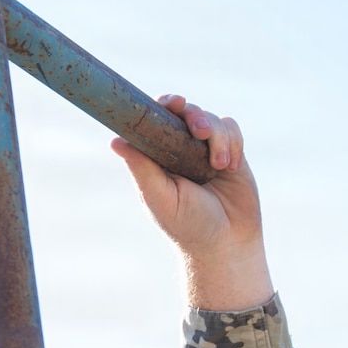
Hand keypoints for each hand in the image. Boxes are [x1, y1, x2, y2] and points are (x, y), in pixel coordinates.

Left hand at [112, 95, 272, 311]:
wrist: (227, 244)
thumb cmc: (188, 226)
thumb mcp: (160, 198)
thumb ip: (142, 168)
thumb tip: (115, 141)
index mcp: (157, 158)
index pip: (156, 122)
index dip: (162, 106)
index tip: (172, 103)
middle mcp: (179, 149)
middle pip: (184, 112)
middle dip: (193, 115)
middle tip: (200, 131)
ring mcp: (205, 149)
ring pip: (211, 120)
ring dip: (217, 137)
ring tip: (219, 164)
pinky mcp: (231, 152)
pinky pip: (231, 129)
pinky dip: (232, 142)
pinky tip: (229, 166)